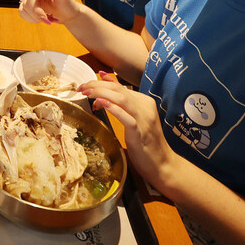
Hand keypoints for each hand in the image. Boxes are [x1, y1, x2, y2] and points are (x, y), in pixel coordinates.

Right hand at [19, 0, 81, 25]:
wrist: (68, 15)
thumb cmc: (68, 5)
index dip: (35, 10)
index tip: (45, 18)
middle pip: (26, 5)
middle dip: (36, 16)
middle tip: (48, 20)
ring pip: (23, 11)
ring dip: (35, 18)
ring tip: (47, 18)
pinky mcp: (28, 7)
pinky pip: (23, 14)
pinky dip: (33, 20)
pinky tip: (43, 18)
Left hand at [79, 73, 183, 189]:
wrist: (162, 163)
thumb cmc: (145, 142)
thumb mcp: (133, 117)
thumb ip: (121, 102)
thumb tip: (104, 80)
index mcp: (144, 101)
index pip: (119, 86)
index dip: (99, 83)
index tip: (84, 85)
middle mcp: (145, 106)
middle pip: (118, 89)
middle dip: (97, 86)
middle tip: (81, 88)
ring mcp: (143, 118)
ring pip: (122, 98)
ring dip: (101, 93)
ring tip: (87, 93)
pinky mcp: (140, 132)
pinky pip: (126, 117)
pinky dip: (113, 108)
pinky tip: (100, 103)